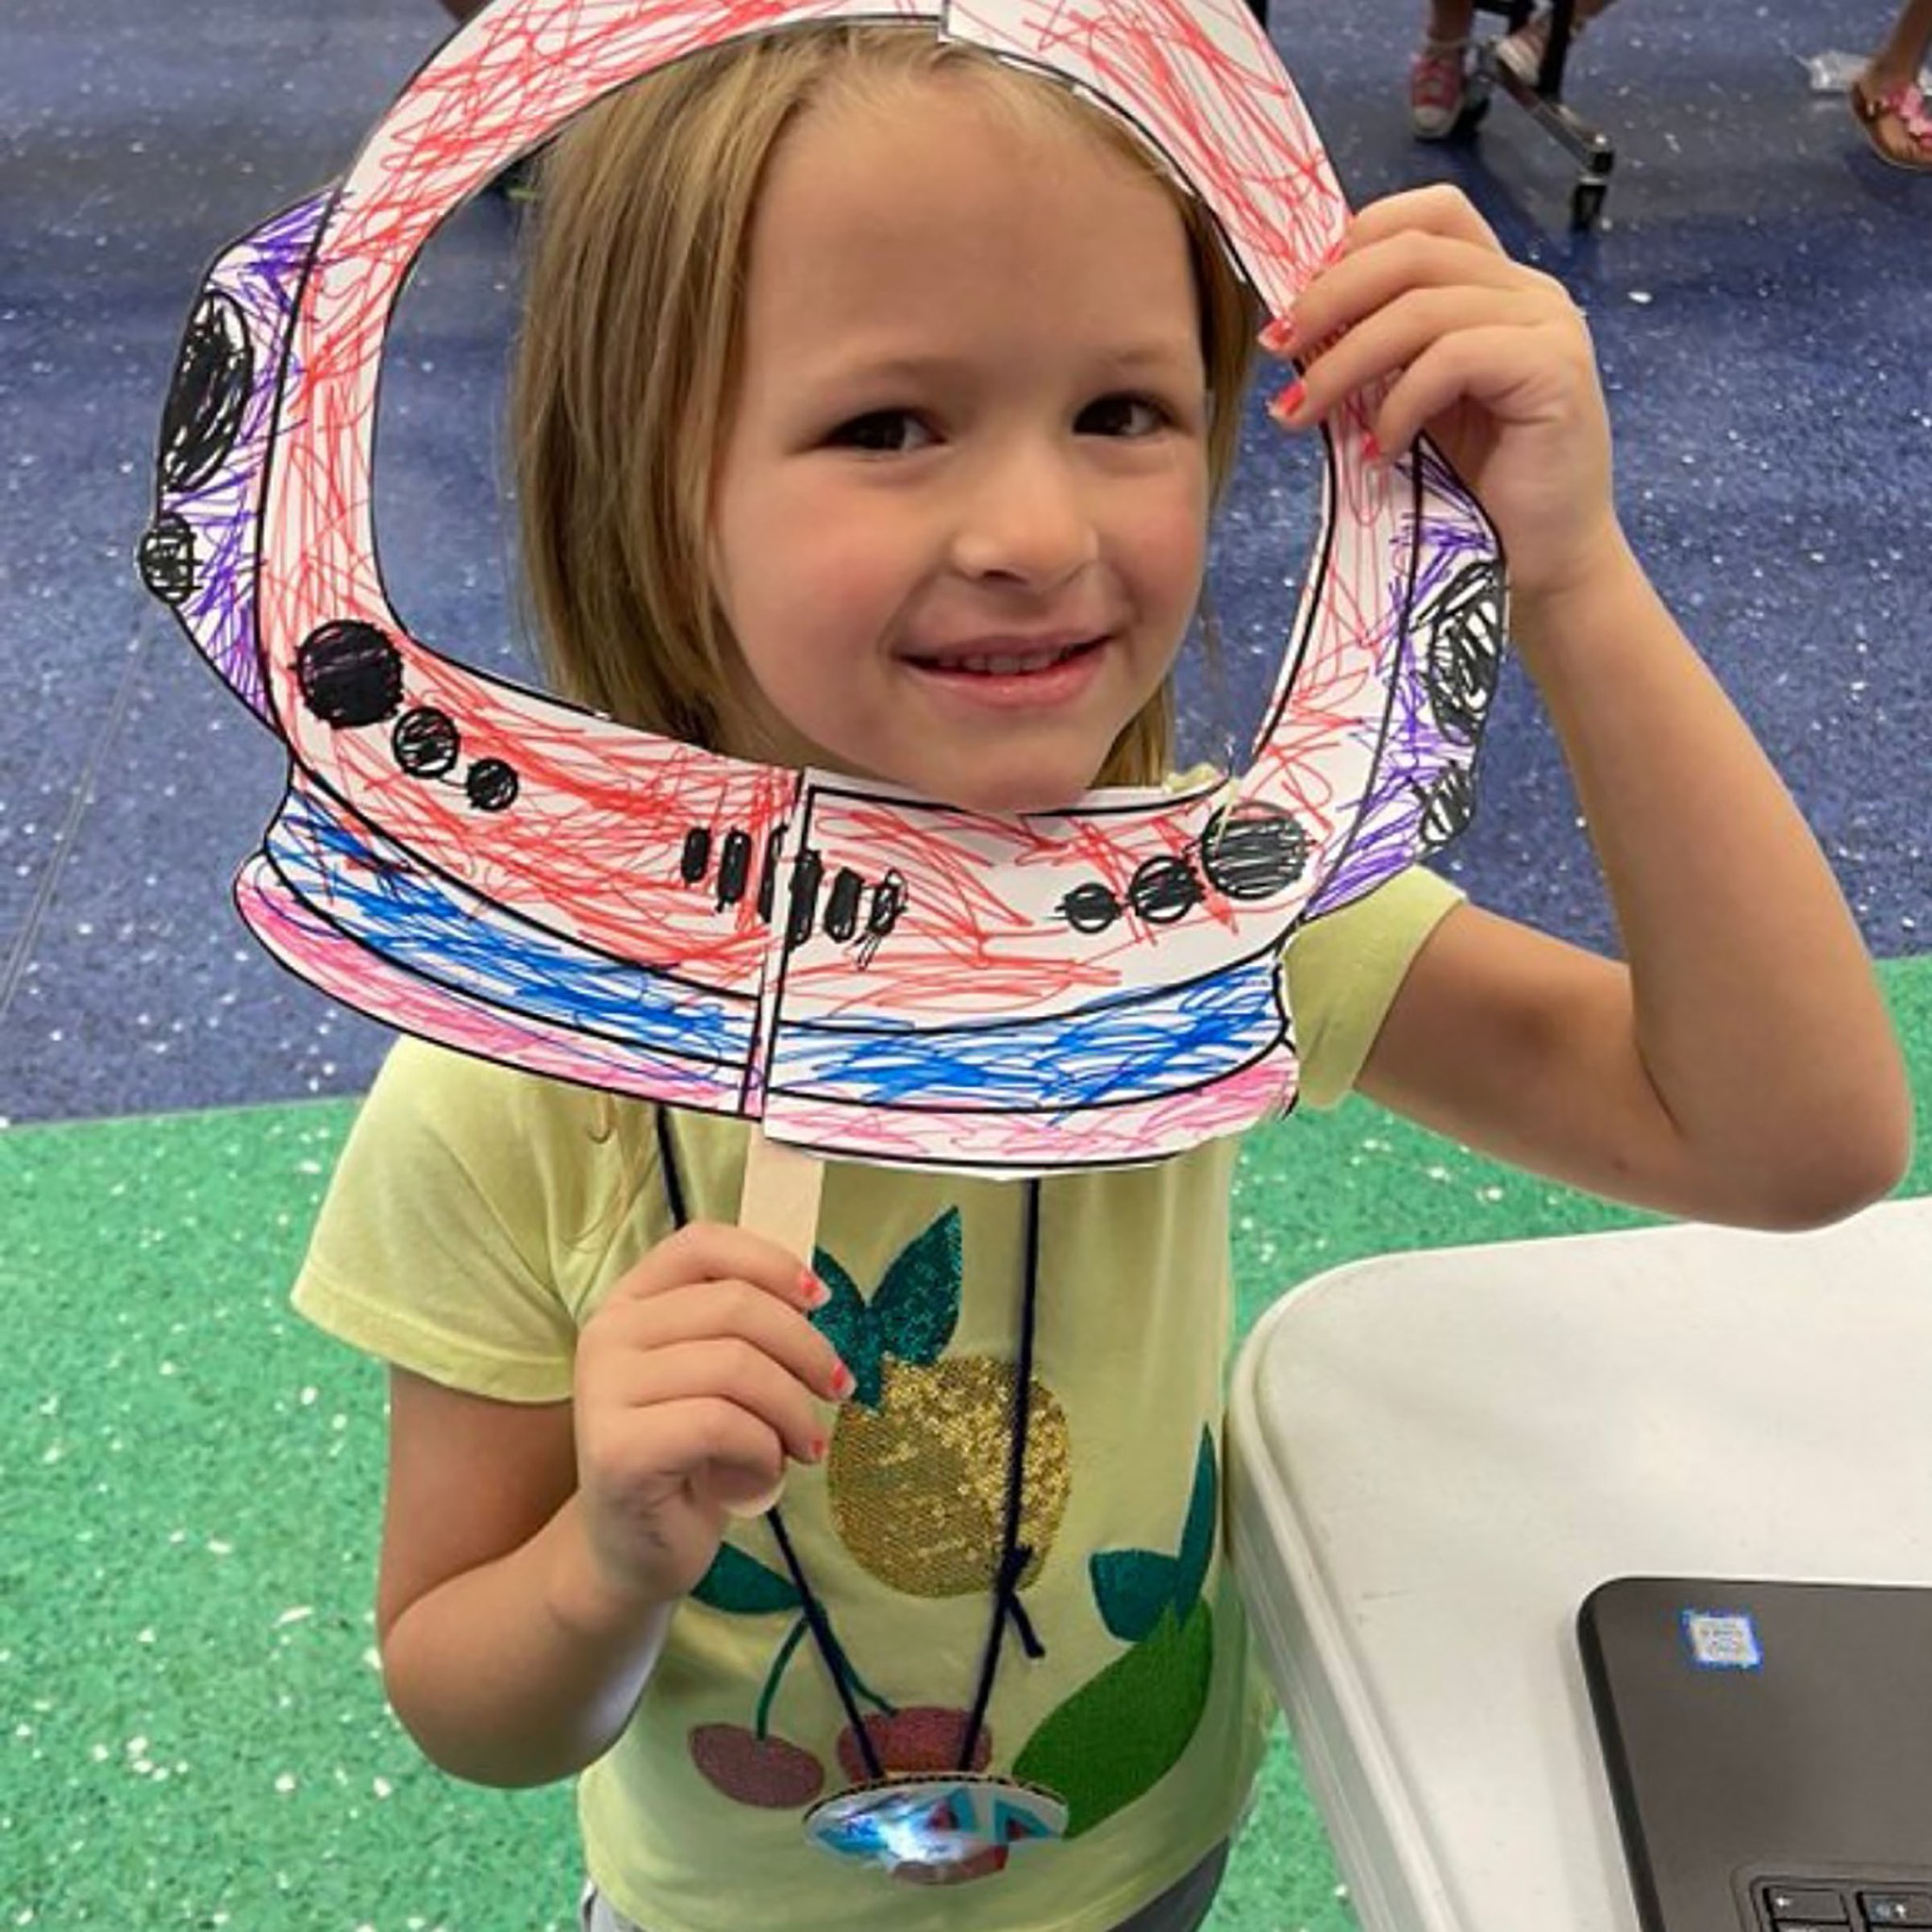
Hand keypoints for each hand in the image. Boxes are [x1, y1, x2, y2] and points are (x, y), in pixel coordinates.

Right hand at [571, 1224, 850, 1611]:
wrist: (633, 1549)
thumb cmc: (689, 1455)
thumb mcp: (714, 1376)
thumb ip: (741, 1328)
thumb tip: (812, 1293)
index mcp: (630, 1301)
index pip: (702, 1245)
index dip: (770, 1261)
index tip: (821, 1299)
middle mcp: (607, 1334)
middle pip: (735, 1306)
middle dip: (806, 1349)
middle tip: (837, 1389)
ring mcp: (604, 1391)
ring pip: (737, 1366)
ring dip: (793, 1408)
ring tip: (806, 1444)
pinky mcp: (618, 1450)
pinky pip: (721, 1424)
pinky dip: (764, 1447)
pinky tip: (766, 1470)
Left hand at [1265, 185, 1619, 605]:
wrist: (1547, 564)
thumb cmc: (1477, 493)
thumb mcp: (1410, 406)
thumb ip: (1377, 355)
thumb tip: (1294, 326)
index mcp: (1495, 289)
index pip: (1427, 216)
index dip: (1354, 243)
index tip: (1295, 302)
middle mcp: (1528, 293)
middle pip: (1412, 251)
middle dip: (1328, 297)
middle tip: (1277, 347)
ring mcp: (1547, 327)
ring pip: (1422, 305)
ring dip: (1344, 361)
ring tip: (1301, 413)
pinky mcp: (1553, 370)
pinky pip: (1453, 357)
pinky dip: (1400, 402)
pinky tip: (1381, 449)